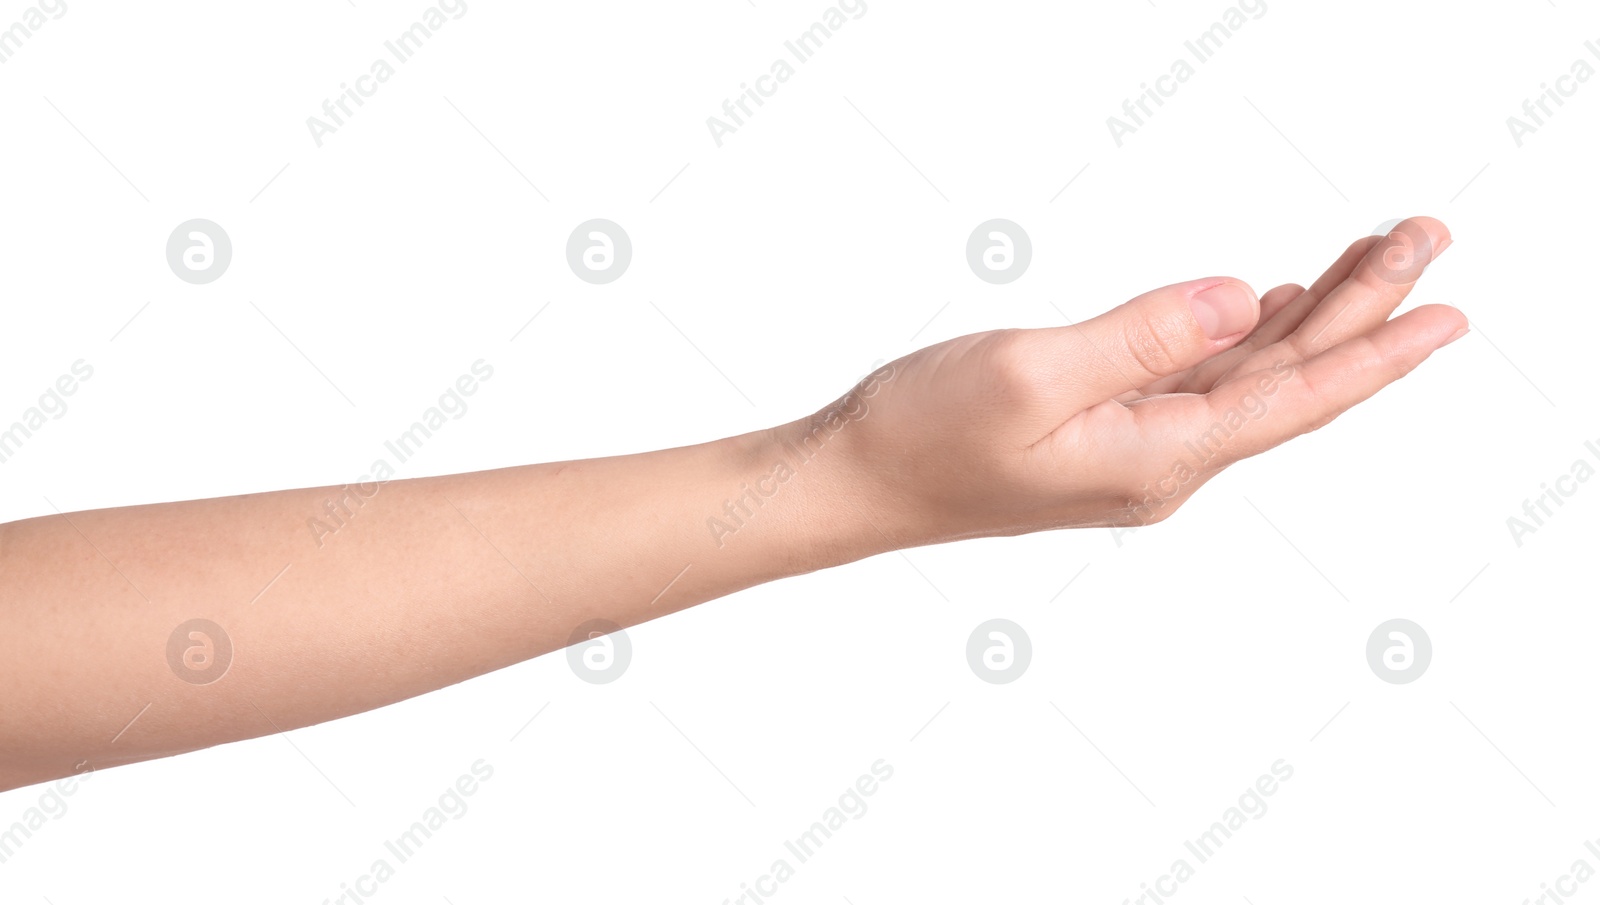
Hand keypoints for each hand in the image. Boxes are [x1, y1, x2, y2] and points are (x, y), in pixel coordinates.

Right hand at [794, 217, 1463, 549]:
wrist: (856, 480)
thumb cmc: (924, 436)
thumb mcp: (1032, 374)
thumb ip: (1143, 336)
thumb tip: (1244, 301)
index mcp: (1156, 456)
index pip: (1294, 398)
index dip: (1376, 351)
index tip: (1447, 307)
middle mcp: (1162, 461)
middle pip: (1287, 380)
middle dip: (1361, 309)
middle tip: (1422, 237)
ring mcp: (1134, 447)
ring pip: (1249, 375)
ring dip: (1313, 316)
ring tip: (1371, 257)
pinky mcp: (1104, 430)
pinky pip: (1202, 379)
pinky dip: (1248, 336)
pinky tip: (1274, 307)